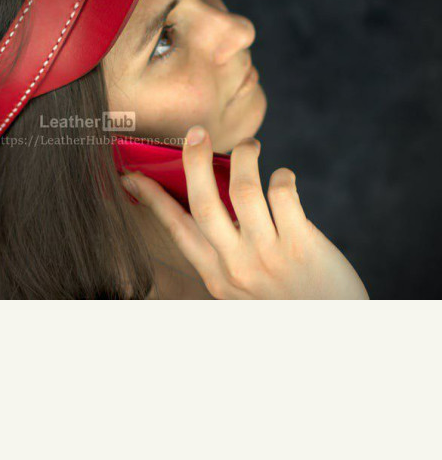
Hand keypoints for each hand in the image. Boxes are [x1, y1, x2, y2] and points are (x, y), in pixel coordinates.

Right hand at [121, 126, 368, 299]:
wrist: (336, 334)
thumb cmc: (288, 303)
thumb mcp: (244, 288)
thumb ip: (226, 252)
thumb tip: (211, 197)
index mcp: (216, 275)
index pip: (175, 228)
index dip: (151, 198)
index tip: (131, 175)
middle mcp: (236, 266)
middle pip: (203, 203)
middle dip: (193, 161)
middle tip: (196, 132)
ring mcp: (267, 256)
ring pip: (244, 190)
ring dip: (244, 157)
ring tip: (250, 146)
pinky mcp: (301, 245)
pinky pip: (283, 194)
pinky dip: (282, 176)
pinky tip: (283, 176)